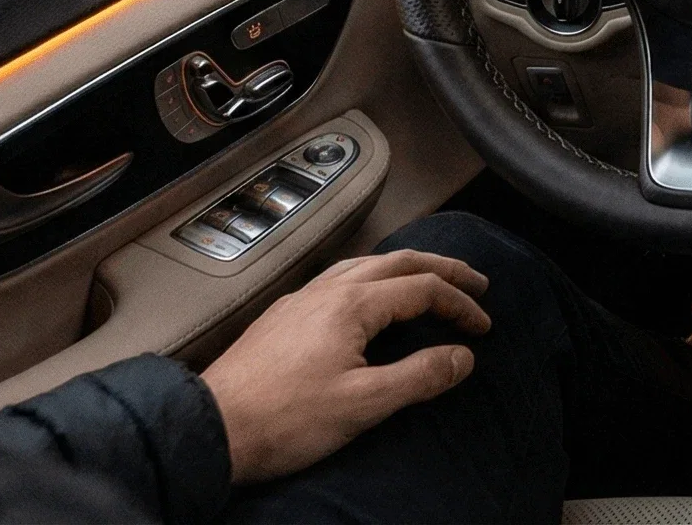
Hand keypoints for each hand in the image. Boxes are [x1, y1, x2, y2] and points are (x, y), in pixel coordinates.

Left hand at [200, 248, 490, 484]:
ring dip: (405, 268)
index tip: (483, 328)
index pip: (422, 289)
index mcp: (352, 304)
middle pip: (398, 262)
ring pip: (365, 264)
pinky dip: (372, 278)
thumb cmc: (285, 418)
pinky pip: (339, 278)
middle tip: (476, 282)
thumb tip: (462, 357)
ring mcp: (300, 300)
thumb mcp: (363, 405)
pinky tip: (367, 297)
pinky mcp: (281, 317)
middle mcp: (328, 290)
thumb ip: (418, 377)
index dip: (460, 304)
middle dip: (442, 269)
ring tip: (428, 279)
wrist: (208, 429)